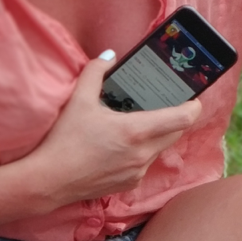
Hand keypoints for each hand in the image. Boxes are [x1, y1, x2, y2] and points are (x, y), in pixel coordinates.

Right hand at [22, 52, 201, 208]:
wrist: (48, 181)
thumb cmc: (64, 140)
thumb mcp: (78, 100)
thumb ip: (95, 72)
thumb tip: (108, 55)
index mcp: (136, 131)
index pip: (183, 118)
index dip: (193, 105)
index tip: (193, 97)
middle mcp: (143, 154)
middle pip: (176, 132)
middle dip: (175, 118)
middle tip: (164, 104)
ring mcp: (138, 172)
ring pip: (160, 148)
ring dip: (156, 135)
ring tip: (139, 122)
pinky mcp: (130, 184)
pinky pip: (145, 163)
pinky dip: (141, 152)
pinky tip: (121, 145)